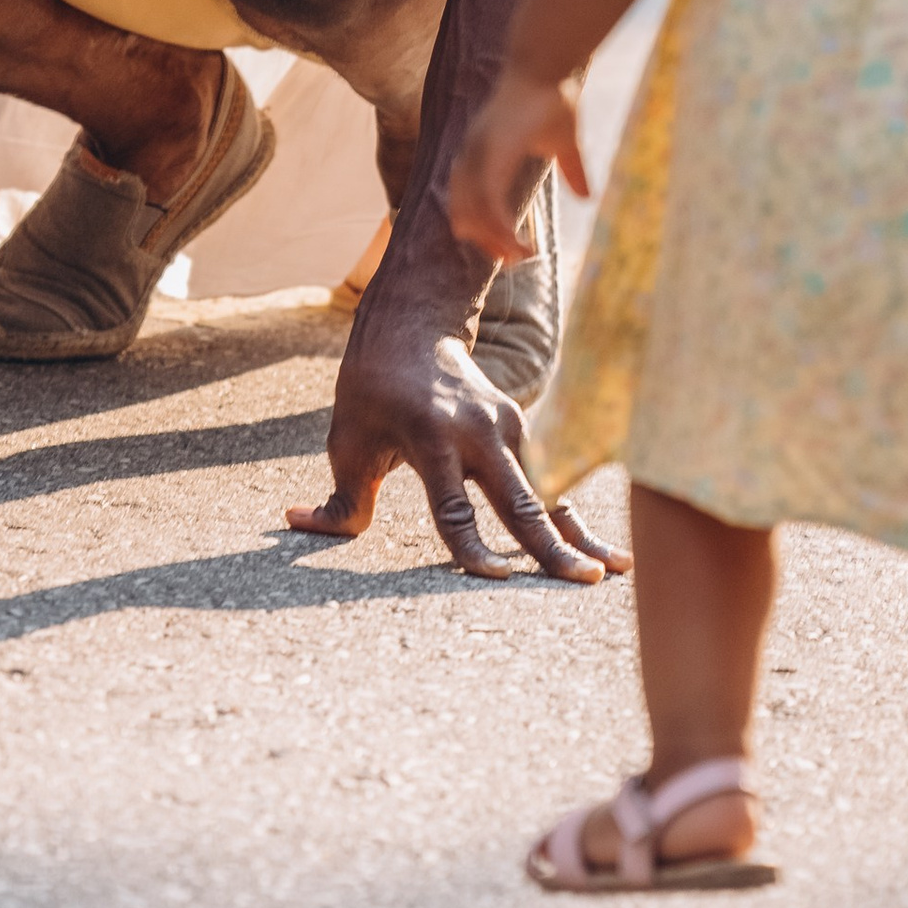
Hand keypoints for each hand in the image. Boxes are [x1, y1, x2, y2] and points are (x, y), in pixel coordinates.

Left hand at [286, 312, 625, 583]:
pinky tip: (606, 553)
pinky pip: (549, 484)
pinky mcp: (521, 430)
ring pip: (546, 494)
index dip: (473, 545)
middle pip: (519, 500)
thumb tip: (298, 524)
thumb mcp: (347, 439)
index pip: (454, 505)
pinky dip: (573, 520)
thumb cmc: (371, 389)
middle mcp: (478, 432)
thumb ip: (339, 498)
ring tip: (609, 575)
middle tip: (580, 582)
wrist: (414, 325)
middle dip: (549, 546)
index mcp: (431, 436)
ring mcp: (506, 428)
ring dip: (576, 536)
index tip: (497, 577)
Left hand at [448, 68, 586, 264]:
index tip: (507, 249)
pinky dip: (501, 228)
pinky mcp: (492, 155)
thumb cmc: (553, 98)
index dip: (483, 227)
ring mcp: (479, 155)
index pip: (469, 201)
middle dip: (487, 240)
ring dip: (495, 240)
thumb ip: (573, 171)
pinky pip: (489, 203)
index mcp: (483, 154)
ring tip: (519, 257)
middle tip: (512, 261)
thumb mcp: (565, 143)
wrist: (547, 66)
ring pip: (474, 213)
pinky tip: (519, 243)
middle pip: (464, 212)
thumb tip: (589, 197)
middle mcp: (473, 157)